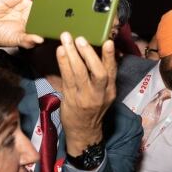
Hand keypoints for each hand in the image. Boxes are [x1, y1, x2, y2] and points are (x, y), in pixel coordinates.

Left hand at [56, 33, 116, 155]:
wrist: (84, 133)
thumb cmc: (93, 109)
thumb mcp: (104, 95)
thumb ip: (103, 78)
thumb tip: (96, 53)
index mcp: (110, 91)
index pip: (112, 72)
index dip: (110, 56)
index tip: (108, 41)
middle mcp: (100, 95)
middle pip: (98, 72)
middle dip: (89, 54)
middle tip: (80, 38)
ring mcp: (85, 98)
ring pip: (80, 73)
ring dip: (72, 54)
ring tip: (66, 39)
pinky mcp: (71, 100)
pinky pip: (67, 78)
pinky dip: (63, 63)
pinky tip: (60, 52)